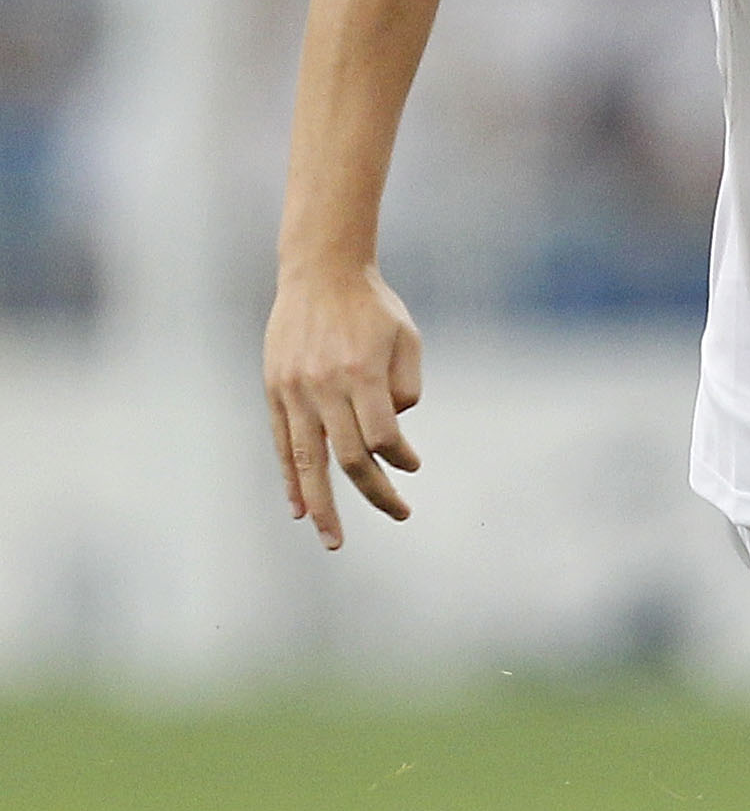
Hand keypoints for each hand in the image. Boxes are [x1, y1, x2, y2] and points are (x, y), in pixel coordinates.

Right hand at [263, 266, 423, 549]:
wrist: (320, 271)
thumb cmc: (372, 306)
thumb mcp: (406, 338)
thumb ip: (406, 387)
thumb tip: (392, 436)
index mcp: (361, 373)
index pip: (383, 436)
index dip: (400, 457)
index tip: (413, 463)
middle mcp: (325, 386)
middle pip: (349, 456)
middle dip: (375, 492)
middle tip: (400, 514)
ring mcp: (295, 390)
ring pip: (308, 460)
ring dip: (322, 505)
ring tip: (332, 539)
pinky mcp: (275, 389)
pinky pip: (283, 443)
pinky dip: (291, 478)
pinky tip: (299, 508)